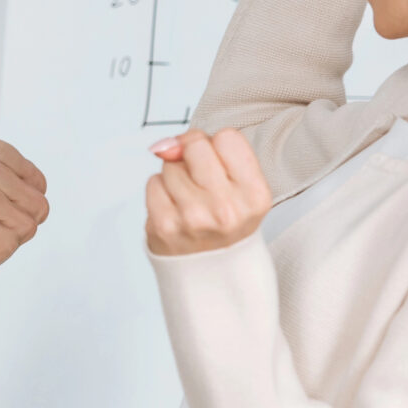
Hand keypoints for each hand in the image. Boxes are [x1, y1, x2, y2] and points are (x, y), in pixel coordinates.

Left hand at [143, 127, 271, 255]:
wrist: (213, 270)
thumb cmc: (226, 220)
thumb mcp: (242, 187)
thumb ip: (215, 152)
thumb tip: (168, 145)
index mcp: (255, 195)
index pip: (227, 137)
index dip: (219, 147)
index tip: (222, 167)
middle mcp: (227, 208)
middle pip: (195, 144)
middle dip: (193, 154)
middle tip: (201, 180)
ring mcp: (193, 218)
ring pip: (170, 162)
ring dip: (175, 174)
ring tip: (190, 199)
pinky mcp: (164, 226)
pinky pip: (152, 182)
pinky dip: (160, 191)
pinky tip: (175, 209)